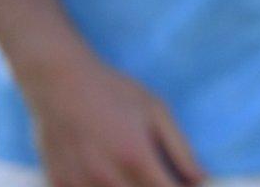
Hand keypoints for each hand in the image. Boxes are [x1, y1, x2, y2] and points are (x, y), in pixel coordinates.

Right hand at [22, 54, 203, 186]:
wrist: (60, 83)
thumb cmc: (114, 92)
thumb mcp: (156, 111)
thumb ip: (181, 149)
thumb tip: (201, 178)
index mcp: (135, 156)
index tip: (185, 184)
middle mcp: (107, 176)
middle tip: (158, 175)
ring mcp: (79, 183)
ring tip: (132, 172)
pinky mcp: (58, 183)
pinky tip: (107, 175)